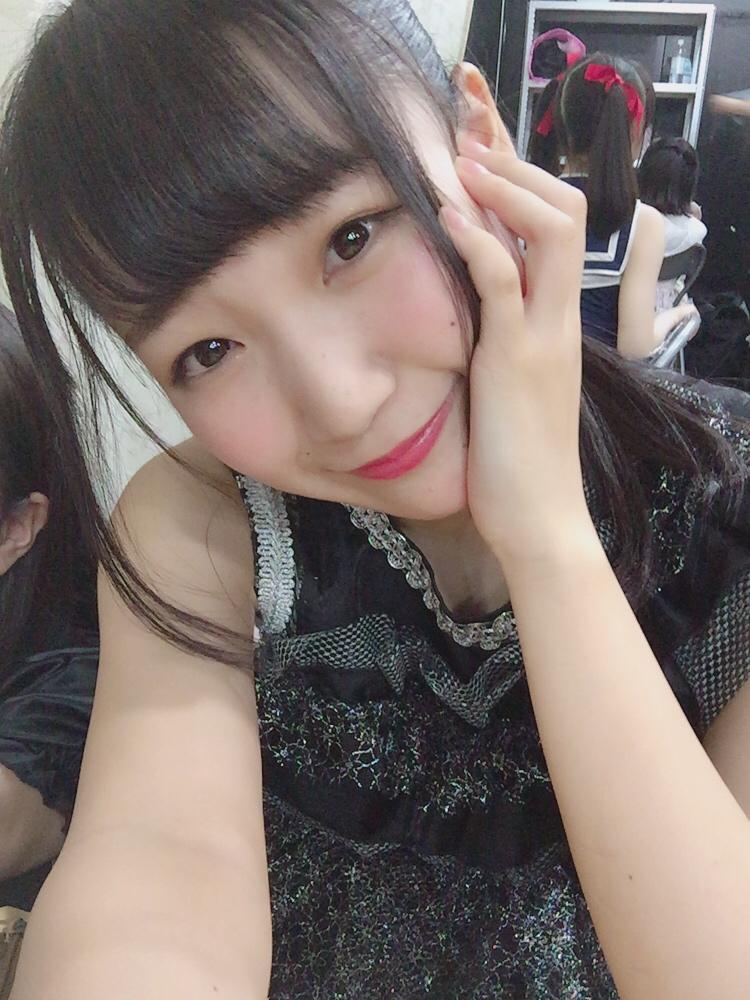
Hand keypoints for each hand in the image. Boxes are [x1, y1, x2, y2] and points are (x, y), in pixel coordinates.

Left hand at [441, 139, 595, 568]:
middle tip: (468, 113)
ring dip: (507, 186)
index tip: (477, 133)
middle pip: (563, 207)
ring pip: (552, 232)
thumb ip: (494, 340)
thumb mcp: (504, 385)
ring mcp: (544, 335)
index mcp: (553, 317)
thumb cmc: (514, 460)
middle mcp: (557, 315)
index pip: (550, 223)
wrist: (538, 518)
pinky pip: (507, 286)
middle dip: (514, 155)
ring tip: (464, 154)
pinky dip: (480, 244)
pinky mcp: (519, 361)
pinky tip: (446, 215)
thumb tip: (461, 312)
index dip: (518, 172)